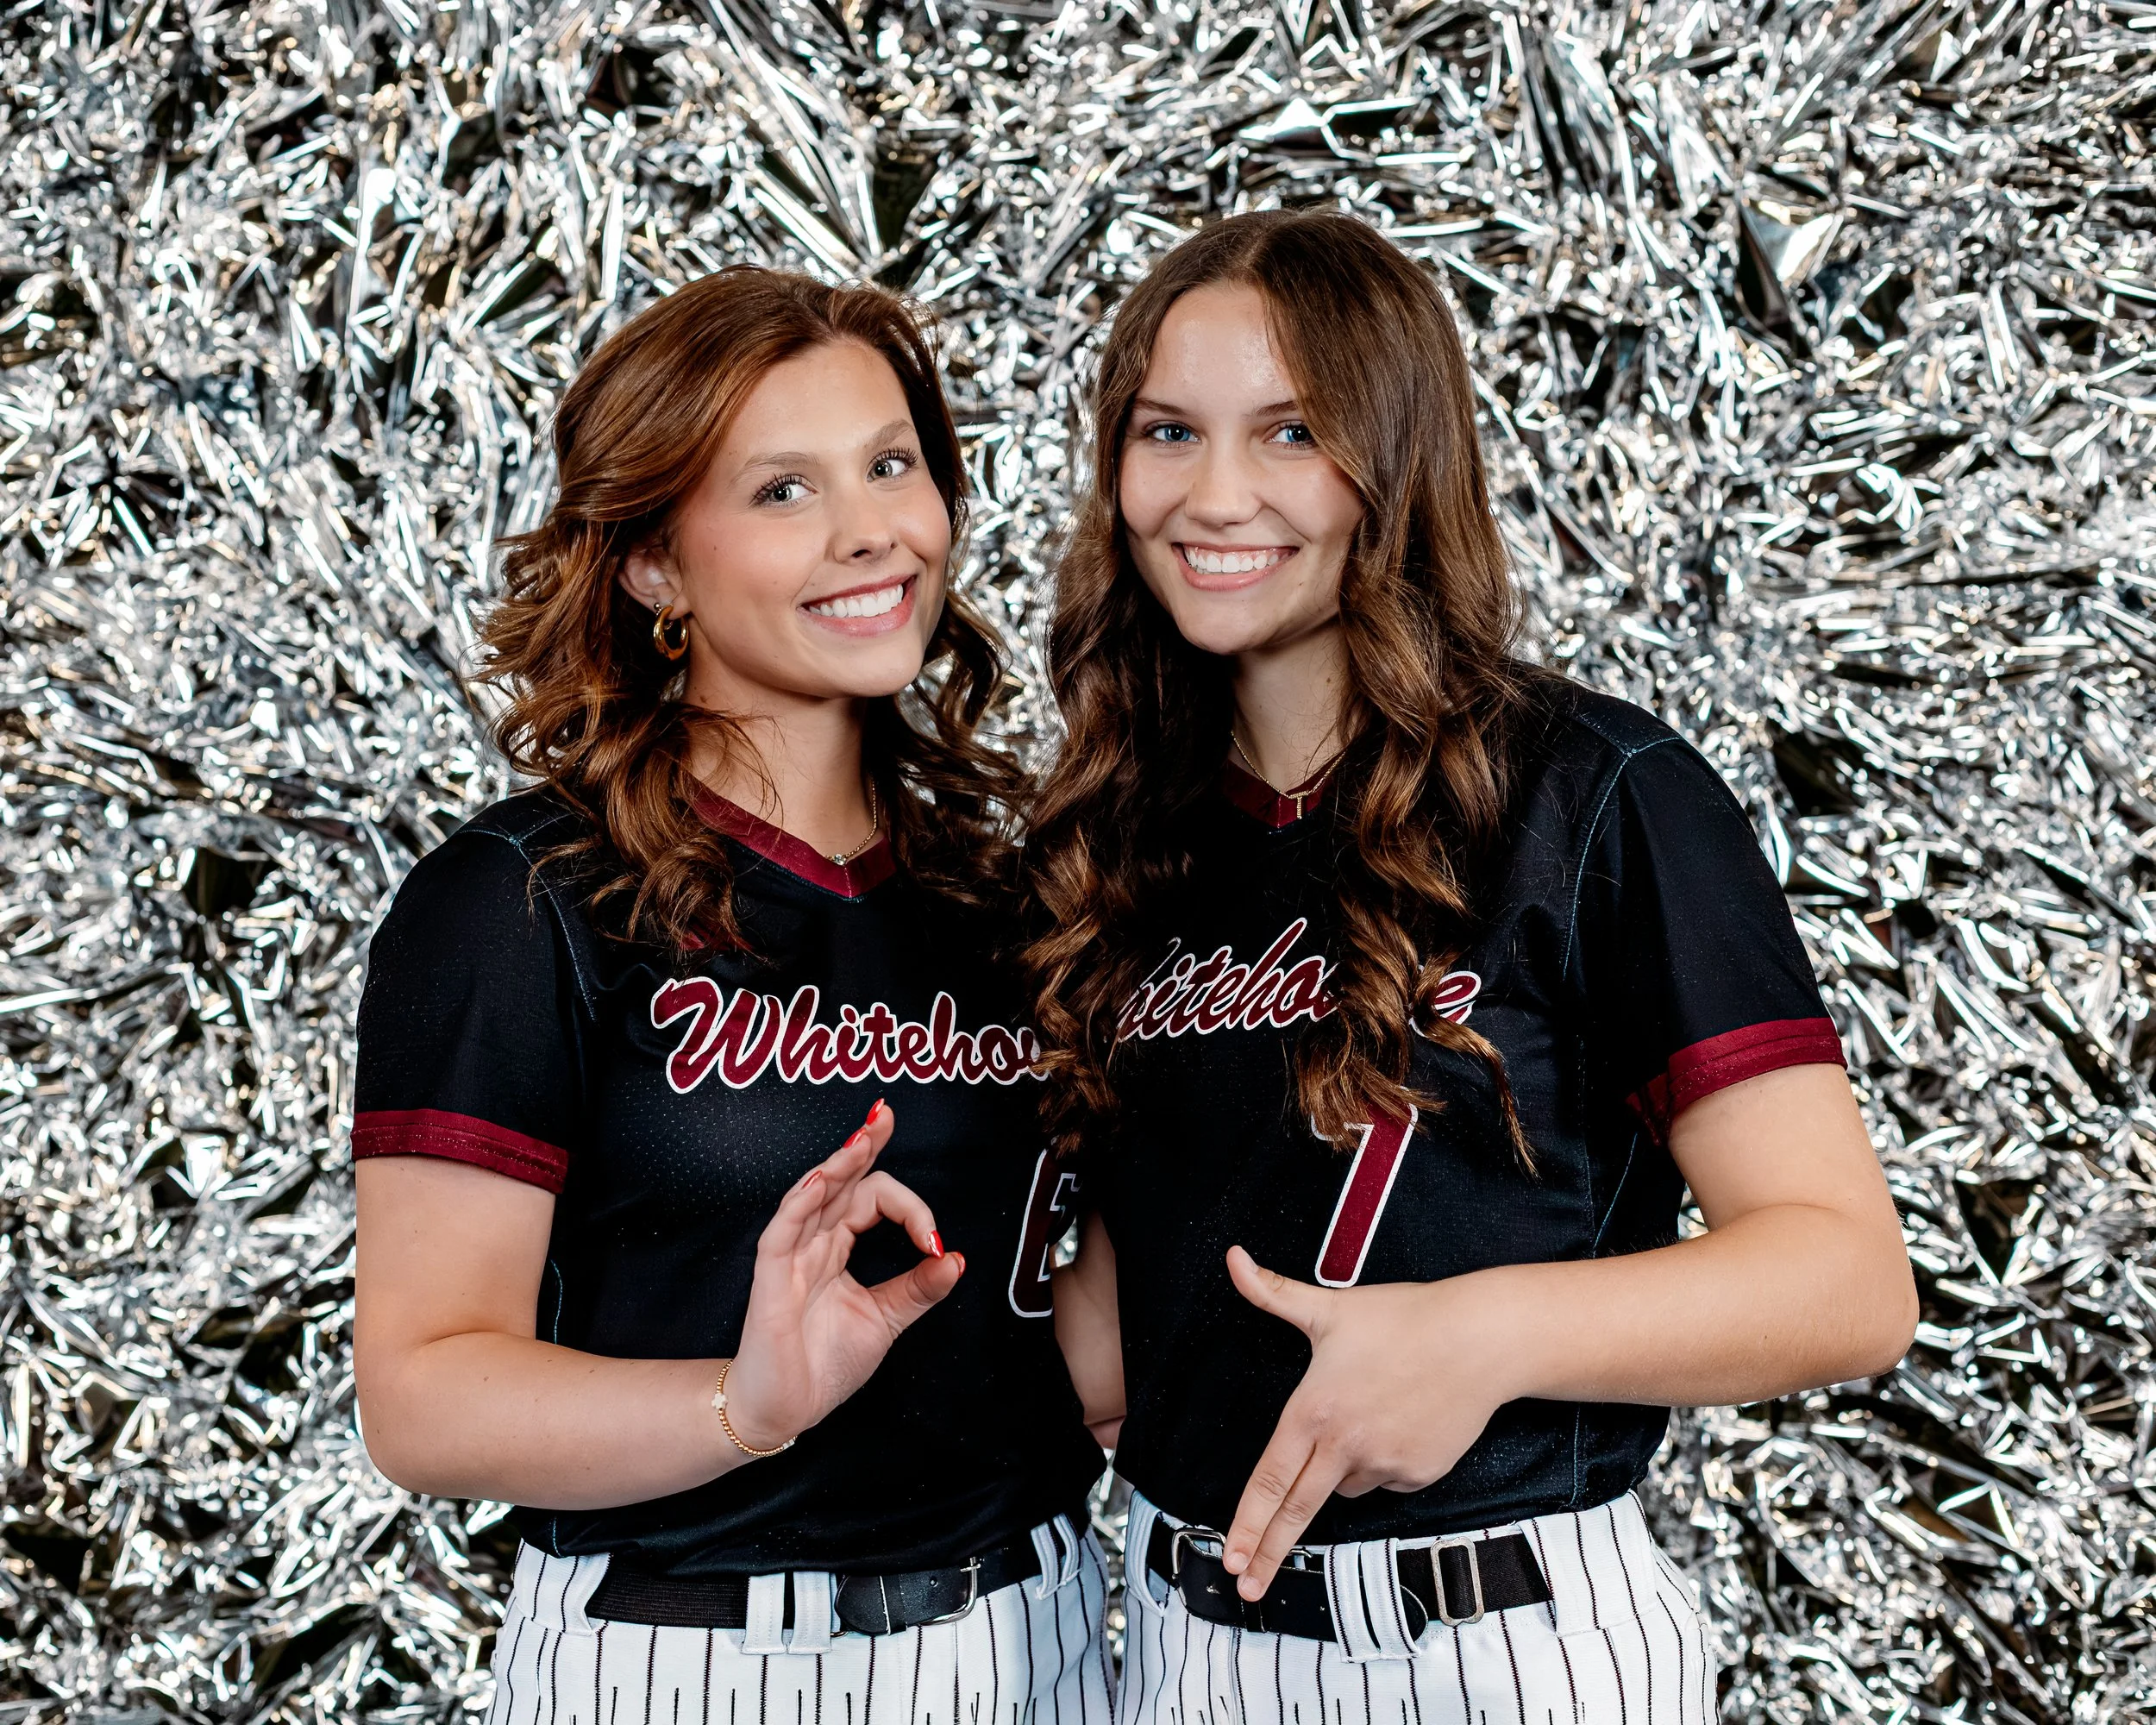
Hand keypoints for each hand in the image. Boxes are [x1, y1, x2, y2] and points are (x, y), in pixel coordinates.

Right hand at [720, 1102, 963, 1451]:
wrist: (787, 1410)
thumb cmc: (824, 1364)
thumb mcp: (886, 1319)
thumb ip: (918, 1288)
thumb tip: (955, 1258)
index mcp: (838, 1246)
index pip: (873, 1199)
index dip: (910, 1209)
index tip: (933, 1242)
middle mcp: (813, 1242)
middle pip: (840, 1180)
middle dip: (864, 1145)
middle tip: (886, 1113)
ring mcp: (790, 1257)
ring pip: (812, 1195)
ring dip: (839, 1163)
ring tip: (863, 1137)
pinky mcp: (770, 1279)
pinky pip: (782, 1232)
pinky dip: (800, 1204)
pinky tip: (823, 1181)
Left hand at [1219, 1246, 1518, 1597]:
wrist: (1480, 1339)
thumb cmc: (1404, 1319)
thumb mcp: (1331, 1306)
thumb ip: (1273, 1293)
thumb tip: (1233, 1260)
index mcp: (1314, 1410)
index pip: (1270, 1478)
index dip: (1246, 1522)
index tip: (1229, 1556)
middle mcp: (1345, 1445)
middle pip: (1297, 1510)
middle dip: (1268, 1551)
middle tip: (1246, 1585)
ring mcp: (1385, 1464)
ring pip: (1344, 1485)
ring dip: (1340, 1469)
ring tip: (1368, 1413)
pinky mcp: (1418, 1474)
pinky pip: (1386, 1480)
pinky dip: (1383, 1462)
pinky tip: (1399, 1423)